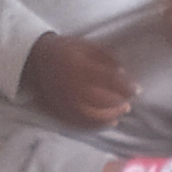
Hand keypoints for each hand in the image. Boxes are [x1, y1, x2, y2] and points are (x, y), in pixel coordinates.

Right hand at [22, 31, 136, 129]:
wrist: (35, 60)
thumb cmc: (65, 50)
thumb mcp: (86, 46)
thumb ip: (105, 58)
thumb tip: (124, 74)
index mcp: (79, 67)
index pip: (108, 80)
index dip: (125, 87)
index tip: (137, 90)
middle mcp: (71, 87)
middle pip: (102, 100)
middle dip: (119, 102)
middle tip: (130, 101)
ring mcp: (65, 102)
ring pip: (93, 115)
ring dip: (111, 114)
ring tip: (123, 111)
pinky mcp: (60, 111)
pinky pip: (81, 123)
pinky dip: (98, 125)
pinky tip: (111, 122)